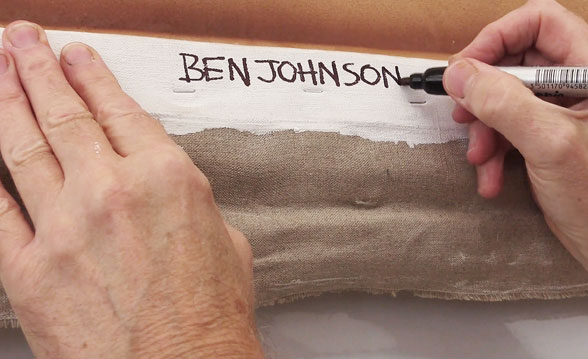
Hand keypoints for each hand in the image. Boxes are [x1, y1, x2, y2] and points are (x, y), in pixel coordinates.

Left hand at [0, 21, 261, 357]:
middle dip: (38, 71)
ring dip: (7, 103)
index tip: (77, 57)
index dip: (94, 78)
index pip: (121, 112)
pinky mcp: (28, 271)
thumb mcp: (224, 241)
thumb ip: (186, 205)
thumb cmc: (211, 317)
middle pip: (65, 117)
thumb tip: (163, 194)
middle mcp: (112, 193)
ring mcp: (63, 228)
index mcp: (168, 180)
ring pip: (22, 149)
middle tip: (23, 44)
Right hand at [443, 0, 587, 311]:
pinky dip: (495, 149)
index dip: (497, 39)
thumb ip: (503, 103)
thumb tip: (461, 74)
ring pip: (510, 97)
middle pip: (519, 61)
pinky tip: (492, 176)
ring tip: (480, 158)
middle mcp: (586, 83)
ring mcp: (569, 112)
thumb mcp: (550, 144)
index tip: (466, 70)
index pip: (541, 22)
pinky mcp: (555, 137)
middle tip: (464, 117)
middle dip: (485, 93)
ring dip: (486, 127)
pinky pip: (513, 127)